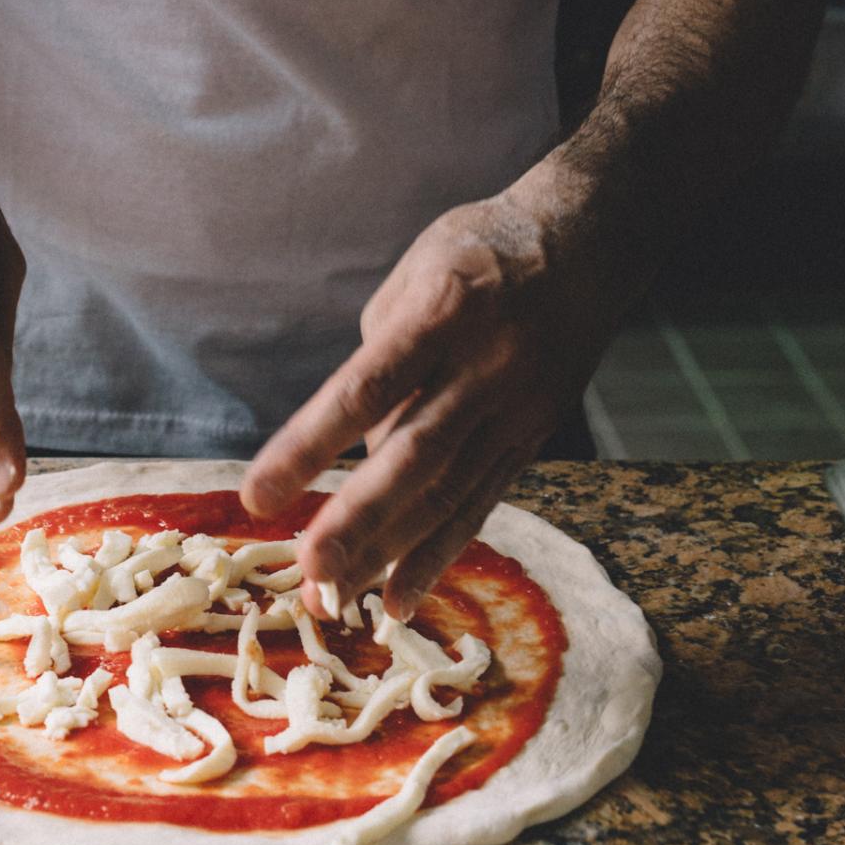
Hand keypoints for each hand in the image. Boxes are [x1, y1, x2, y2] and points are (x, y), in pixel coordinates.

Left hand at [241, 180, 620, 619]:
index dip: (311, 446)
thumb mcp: (414, 278)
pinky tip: (399, 598)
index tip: (257, 496)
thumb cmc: (478, 252)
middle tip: (308, 575)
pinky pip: (480, 505)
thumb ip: (381, 363)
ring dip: (389, 555)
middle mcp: (485, 367)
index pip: (367, 389)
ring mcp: (516, 409)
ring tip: (335, 601)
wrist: (587, 243)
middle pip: (414, 457)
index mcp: (443, 312)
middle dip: (357, 522)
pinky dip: (437, 555)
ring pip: (448, 494)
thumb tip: (357, 453)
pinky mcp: (532, 437)